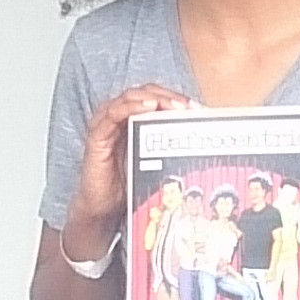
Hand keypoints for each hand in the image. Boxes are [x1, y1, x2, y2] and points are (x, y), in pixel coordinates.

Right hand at [63, 84, 192, 255]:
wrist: (103, 207)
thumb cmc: (127, 182)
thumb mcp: (155, 161)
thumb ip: (170, 146)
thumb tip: (202, 137)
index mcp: (134, 119)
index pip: (157, 97)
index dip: (177, 98)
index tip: (198, 109)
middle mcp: (119, 116)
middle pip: (145, 92)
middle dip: (169, 97)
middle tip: (188, 107)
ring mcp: (106, 123)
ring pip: (130, 97)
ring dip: (153, 98)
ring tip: (172, 106)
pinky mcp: (97, 134)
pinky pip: (112, 113)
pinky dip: (130, 107)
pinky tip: (147, 108)